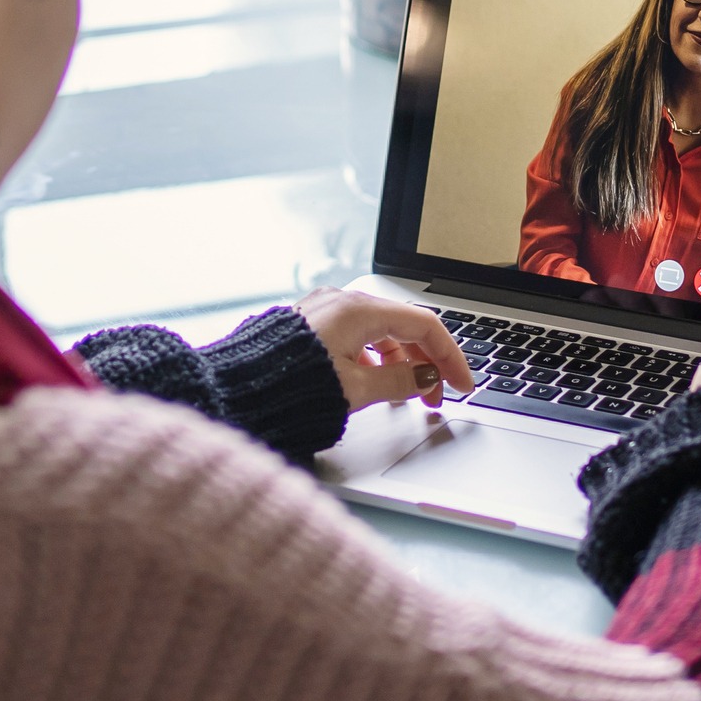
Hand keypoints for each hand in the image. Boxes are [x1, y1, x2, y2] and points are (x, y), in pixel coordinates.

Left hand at [295, 289, 476, 411]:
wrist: (236, 390)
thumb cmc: (289, 386)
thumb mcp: (356, 389)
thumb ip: (400, 383)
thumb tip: (426, 380)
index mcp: (358, 309)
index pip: (424, 325)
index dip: (450, 357)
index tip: (463, 385)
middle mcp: (342, 302)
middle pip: (402, 327)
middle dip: (425, 363)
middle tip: (437, 398)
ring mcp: (324, 310)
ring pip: (378, 332)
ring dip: (399, 363)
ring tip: (407, 398)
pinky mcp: (309, 325)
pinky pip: (355, 336)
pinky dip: (373, 359)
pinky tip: (375, 384)